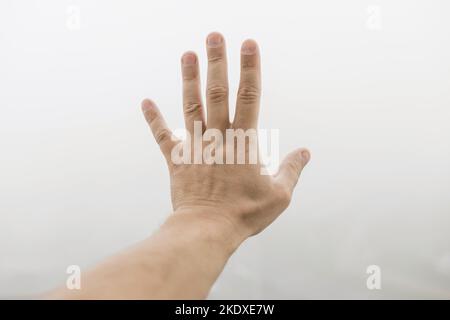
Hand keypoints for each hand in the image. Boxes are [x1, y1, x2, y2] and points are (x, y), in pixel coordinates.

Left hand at [142, 32, 309, 242]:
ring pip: (191, 106)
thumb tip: (305, 152)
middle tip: (214, 36)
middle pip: (217, 92)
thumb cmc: (245, 213)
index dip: (250, 69)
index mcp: (244, 141)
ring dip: (189, 79)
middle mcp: (218, 136)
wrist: (208, 229)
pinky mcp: (177, 159)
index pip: (249, 97)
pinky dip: (154, 119)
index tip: (248, 45)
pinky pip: (163, 136)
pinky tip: (146, 101)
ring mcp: (195, 146)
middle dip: (217, 62)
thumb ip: (292, 169)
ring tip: (187, 54)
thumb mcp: (279, 194)